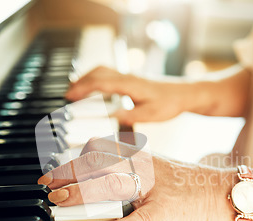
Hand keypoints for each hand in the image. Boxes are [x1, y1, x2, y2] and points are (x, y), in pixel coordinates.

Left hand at [37, 136, 234, 220]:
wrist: (217, 192)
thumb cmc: (182, 185)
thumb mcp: (152, 171)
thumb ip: (126, 172)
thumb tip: (95, 180)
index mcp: (138, 156)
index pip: (97, 150)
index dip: (71, 160)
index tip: (52, 173)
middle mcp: (142, 166)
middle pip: (97, 163)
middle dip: (68, 174)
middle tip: (49, 188)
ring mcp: (154, 186)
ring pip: (112, 184)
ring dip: (83, 193)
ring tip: (61, 202)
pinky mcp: (165, 208)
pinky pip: (142, 217)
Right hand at [65, 66, 194, 124]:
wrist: (185, 94)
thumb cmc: (170, 103)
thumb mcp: (151, 114)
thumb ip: (130, 116)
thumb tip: (111, 117)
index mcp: (130, 84)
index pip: (100, 83)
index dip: (83, 89)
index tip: (69, 96)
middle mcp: (127, 77)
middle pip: (97, 73)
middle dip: (80, 82)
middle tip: (67, 95)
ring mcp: (129, 76)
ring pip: (102, 70)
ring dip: (87, 78)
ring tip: (75, 91)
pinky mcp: (131, 79)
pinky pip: (108, 74)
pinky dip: (96, 79)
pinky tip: (94, 89)